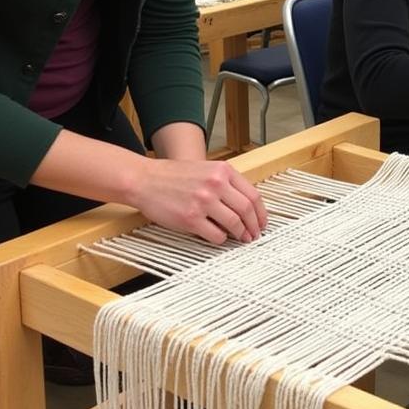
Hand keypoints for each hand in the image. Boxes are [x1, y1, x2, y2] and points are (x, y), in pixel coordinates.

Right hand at [133, 159, 267, 244]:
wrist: (146, 180)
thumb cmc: (175, 176)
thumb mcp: (207, 169)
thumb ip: (227, 182)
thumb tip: (247, 206)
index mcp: (223, 171)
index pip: (253, 195)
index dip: (261, 212)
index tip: (262, 222)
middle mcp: (216, 184)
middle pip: (246, 210)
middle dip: (254, 226)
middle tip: (254, 235)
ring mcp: (204, 202)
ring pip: (234, 223)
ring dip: (241, 234)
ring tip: (242, 238)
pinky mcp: (191, 218)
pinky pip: (216, 234)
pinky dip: (222, 239)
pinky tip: (220, 238)